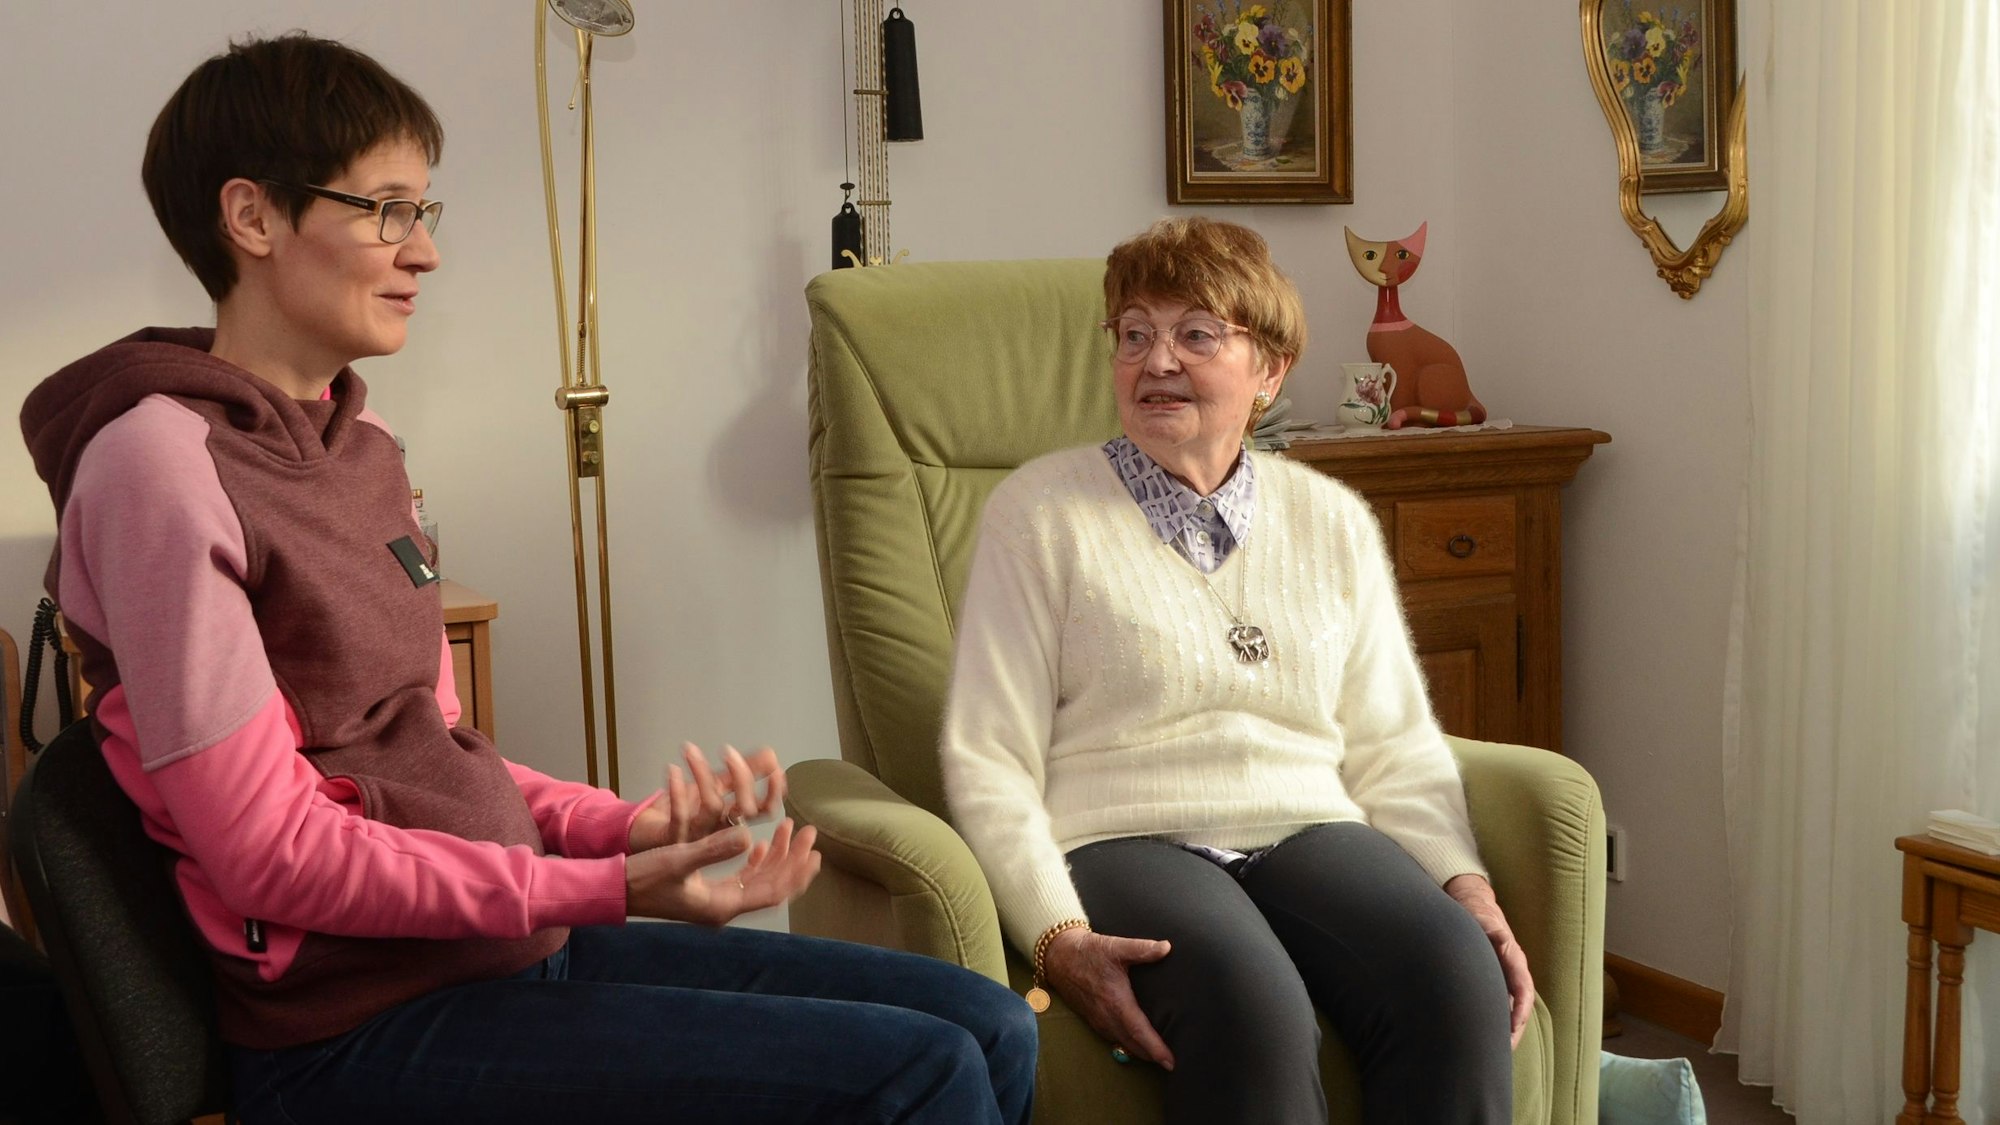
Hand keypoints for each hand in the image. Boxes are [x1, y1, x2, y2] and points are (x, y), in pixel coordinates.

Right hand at [626, 818, 820, 925]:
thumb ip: (714, 849)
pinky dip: (756, 862)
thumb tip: (750, 836)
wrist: (615, 891)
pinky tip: (762, 845)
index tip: (815, 849)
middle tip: (810, 832)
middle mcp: (724, 906)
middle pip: (772, 885)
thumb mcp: (680, 859)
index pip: (773, 890)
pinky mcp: (707, 893)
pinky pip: (742, 878)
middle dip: (794, 859)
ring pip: (759, 880)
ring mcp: (716, 901)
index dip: (797, 870)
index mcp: (723, 904)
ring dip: (778, 857)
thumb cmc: (644, 877)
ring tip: (791, 830)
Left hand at [629, 743, 786, 851]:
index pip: (764, 810)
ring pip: (712, 807)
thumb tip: (771, 754)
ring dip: (703, 774)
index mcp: (733, 819)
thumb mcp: (715, 786)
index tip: (774, 767)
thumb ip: (741, 773)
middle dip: (742, 777)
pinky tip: (673, 770)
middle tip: (728, 752)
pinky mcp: (673, 838)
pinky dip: (677, 790)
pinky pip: (680, 815)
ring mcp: (698, 836)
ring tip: (690, 751)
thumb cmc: (684, 810)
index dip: (773, 791)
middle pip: (744, 809)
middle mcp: (720, 830)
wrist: (647, 831)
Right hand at [1041, 927, 1175, 1069]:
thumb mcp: (1116, 946)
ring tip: (1158, 1057)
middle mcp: (1106, 1016)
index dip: (1156, 1048)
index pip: (1139, 1031)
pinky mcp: (1092, 1018)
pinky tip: (1135, 1042)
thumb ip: (1142, 948)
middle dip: (1152, 1056)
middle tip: (1172, 1064)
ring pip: (1122, 1043)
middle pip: (1133, 1044)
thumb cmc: (1087, 951)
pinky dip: (1127, 1044)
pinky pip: (1112, 1038)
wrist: (1058, 956)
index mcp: (1116, 1001)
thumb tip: (1167, 947)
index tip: (1170, 1061)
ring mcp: (1098, 1019)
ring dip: (1140, 1052)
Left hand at [1445, 874, 1534, 1047]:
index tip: (1513, 1027)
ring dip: (1507, 1029)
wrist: (1473, 904)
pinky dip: (1498, 1020)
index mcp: (1513, 958)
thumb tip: (1500, 937)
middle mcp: (1513, 970)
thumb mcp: (1482, 918)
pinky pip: (1502, 1003)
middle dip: (1514, 1029)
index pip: (1523, 989)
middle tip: (1505, 1051)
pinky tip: (1488, 1035)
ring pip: (1511, 1008)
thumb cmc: (1476, 913)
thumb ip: (1491, 929)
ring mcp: (1505, 976)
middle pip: (1520, 1005)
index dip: (1519, 1009)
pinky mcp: (1496, 978)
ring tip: (1497, 1052)